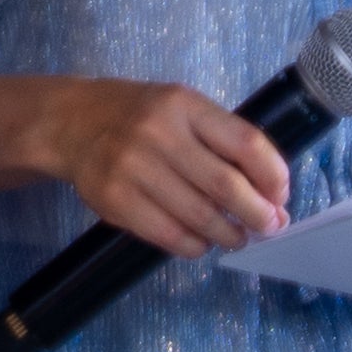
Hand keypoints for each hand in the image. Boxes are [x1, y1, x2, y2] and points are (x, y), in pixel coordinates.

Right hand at [30, 77, 293, 257]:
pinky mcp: (114, 200)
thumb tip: (271, 197)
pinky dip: (195, 246)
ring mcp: (132, 168)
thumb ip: (222, 142)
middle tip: (268, 227)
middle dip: (259, 216)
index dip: (274, 177)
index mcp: (183, 104)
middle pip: (227, 187)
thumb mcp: (180, 108)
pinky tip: (200, 241)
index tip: (280, 196)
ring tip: (235, 237)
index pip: (247, 144)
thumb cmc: (138, 116)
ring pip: (201, 218)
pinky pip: (170, 236)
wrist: (70, 123)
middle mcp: (158, 133)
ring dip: (229, 236)